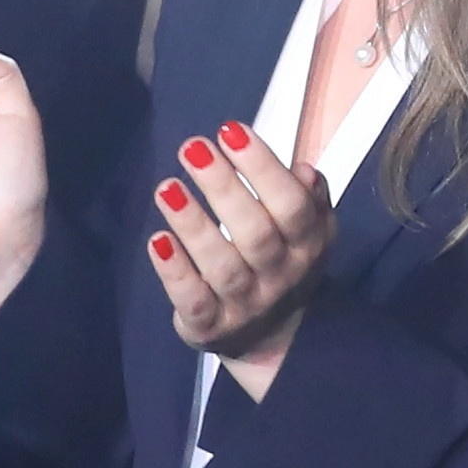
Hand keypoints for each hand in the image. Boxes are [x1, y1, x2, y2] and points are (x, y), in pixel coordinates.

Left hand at [154, 117, 336, 390]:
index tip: (230, 131)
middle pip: (255, 233)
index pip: (292, 206)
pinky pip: (194, 300)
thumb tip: (304, 170)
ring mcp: (245, 304)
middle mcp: (280, 276)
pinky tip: (158, 240)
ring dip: (193, 225)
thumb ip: (308, 197)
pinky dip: (176, 272)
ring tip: (167, 188)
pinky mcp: (210, 325)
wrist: (273, 336)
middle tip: (193, 148)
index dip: (263, 168)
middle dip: (223, 187)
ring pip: (222, 266)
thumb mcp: (309, 229)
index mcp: (307, 244)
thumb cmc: (283, 260)